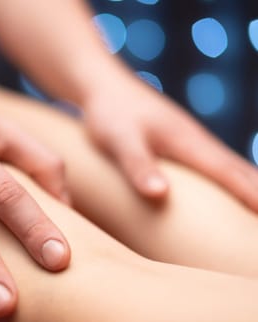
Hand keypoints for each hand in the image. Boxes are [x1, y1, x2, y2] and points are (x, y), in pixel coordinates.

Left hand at [82, 70, 257, 210]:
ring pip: (226, 166)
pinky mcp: (175, 142)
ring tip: (254, 215)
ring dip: (245, 187)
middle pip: (237, 170)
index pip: (229, 172)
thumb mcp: (119, 140)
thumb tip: (160, 194)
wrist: (102, 84)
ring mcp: (187, 140)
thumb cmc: (109, 113)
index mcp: (187, 142)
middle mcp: (195, 140)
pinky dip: (225, 180)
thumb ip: (138, 165)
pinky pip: (210, 165)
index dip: (252, 195)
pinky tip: (220, 193)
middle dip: (257, 193)